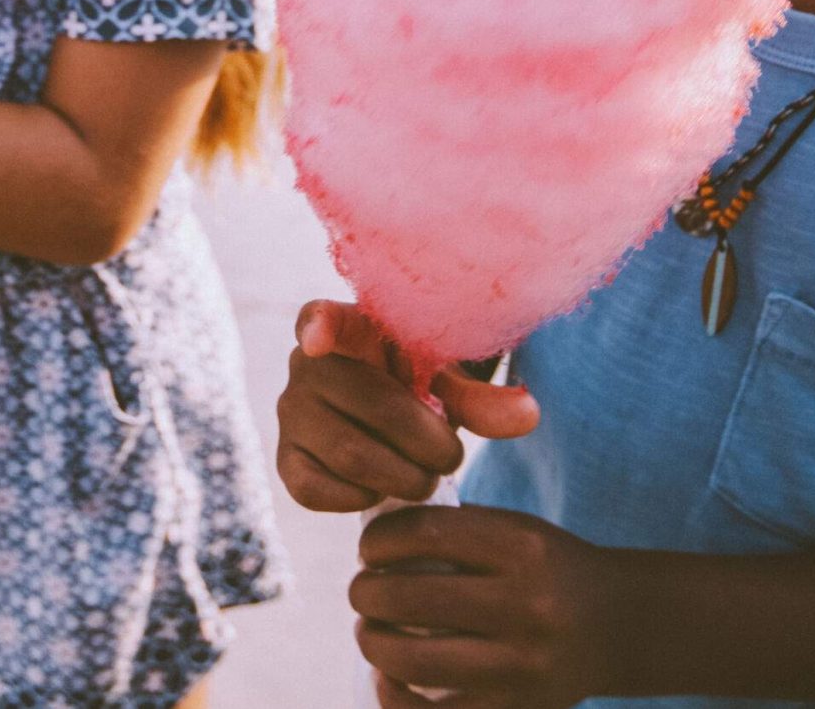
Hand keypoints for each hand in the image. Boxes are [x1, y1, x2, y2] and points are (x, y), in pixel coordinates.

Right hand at [276, 301, 539, 512]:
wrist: (391, 429)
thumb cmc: (419, 392)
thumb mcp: (450, 386)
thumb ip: (483, 399)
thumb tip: (528, 414)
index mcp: (349, 327)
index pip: (321, 317)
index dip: (318, 326)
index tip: (317, 338)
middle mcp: (307, 364)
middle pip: (371, 405)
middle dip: (425, 442)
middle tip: (451, 457)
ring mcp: (291, 412)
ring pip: (349, 454)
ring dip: (402, 477)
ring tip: (425, 478)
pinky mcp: (286, 459)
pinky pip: (314, 489)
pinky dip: (359, 498)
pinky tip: (381, 491)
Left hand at [354, 504, 621, 707]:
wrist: (618, 625)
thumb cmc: (548, 569)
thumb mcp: (516, 530)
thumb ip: (453, 529)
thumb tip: (375, 538)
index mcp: (521, 548)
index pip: (423, 533)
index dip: (379, 541)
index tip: (370, 549)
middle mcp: (525, 605)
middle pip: (408, 598)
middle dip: (366, 594)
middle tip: (363, 592)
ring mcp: (521, 665)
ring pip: (412, 659)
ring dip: (373, 643)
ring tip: (371, 631)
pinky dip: (395, 696)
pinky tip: (388, 676)